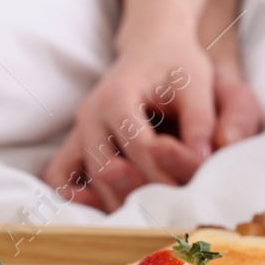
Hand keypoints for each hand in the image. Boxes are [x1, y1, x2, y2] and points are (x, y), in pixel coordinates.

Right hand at [41, 24, 257, 211]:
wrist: (152, 48)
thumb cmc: (178, 66)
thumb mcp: (197, 84)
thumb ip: (202, 120)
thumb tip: (203, 160)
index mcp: (117, 96)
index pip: (140, 148)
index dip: (168, 172)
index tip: (193, 188)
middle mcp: (90, 116)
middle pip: (108, 171)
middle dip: (143, 194)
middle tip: (173, 210)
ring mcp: (79, 131)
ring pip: (87, 182)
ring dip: (118, 204)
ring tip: (152, 216)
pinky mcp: (76, 144)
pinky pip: (61, 177)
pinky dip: (79, 198)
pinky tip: (109, 210)